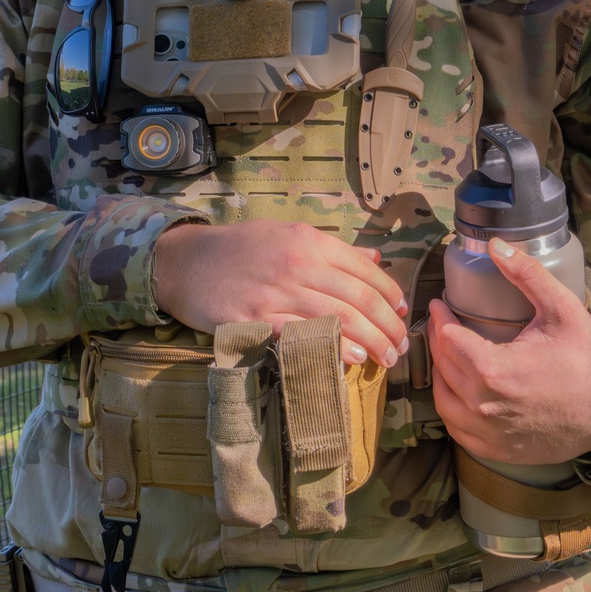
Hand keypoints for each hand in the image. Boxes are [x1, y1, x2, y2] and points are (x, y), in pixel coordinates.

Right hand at [153, 220, 408, 367]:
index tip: (402, 310)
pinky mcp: (257, 320)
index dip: (389, 291)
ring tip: (388, 358)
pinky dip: (334, 347)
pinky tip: (354, 358)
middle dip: (387, 324)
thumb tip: (375, 257)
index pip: (363, 268)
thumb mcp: (287, 233)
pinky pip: (303, 336)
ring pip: (338, 318)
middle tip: (402, 345)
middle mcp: (297, 264)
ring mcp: (277, 293)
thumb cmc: (240, 248)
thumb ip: (332, 248)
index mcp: (308, 241)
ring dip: (371, 340)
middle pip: (358, 297)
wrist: (188, 262)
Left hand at [429, 237, 590, 465]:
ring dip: (440, 374)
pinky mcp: (498, 451)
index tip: (438, 303)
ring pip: (443, 401)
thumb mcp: (561, 307)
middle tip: (442, 321)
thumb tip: (494, 245)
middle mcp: (486, 407)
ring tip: (448, 352)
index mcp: (496, 371)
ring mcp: (490, 434)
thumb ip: (526, 274)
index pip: (448, 339)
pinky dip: (452, 408)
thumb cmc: (586, 356)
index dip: (439, 317)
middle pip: (443, 367)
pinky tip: (458, 390)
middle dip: (438, 340)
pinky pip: (458, 430)